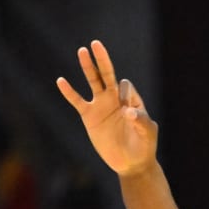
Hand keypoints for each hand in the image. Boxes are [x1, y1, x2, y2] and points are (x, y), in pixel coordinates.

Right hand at [57, 42, 158, 177]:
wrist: (131, 164)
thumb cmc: (144, 147)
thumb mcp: (148, 134)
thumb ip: (141, 121)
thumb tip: (127, 112)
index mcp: (131, 99)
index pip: (124, 86)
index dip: (122, 94)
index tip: (124, 111)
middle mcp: (115, 99)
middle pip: (107, 74)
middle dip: (103, 60)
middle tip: (96, 44)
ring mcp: (101, 106)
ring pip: (93, 82)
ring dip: (88, 67)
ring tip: (82, 51)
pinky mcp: (90, 116)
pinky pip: (77, 101)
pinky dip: (69, 92)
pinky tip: (61, 81)